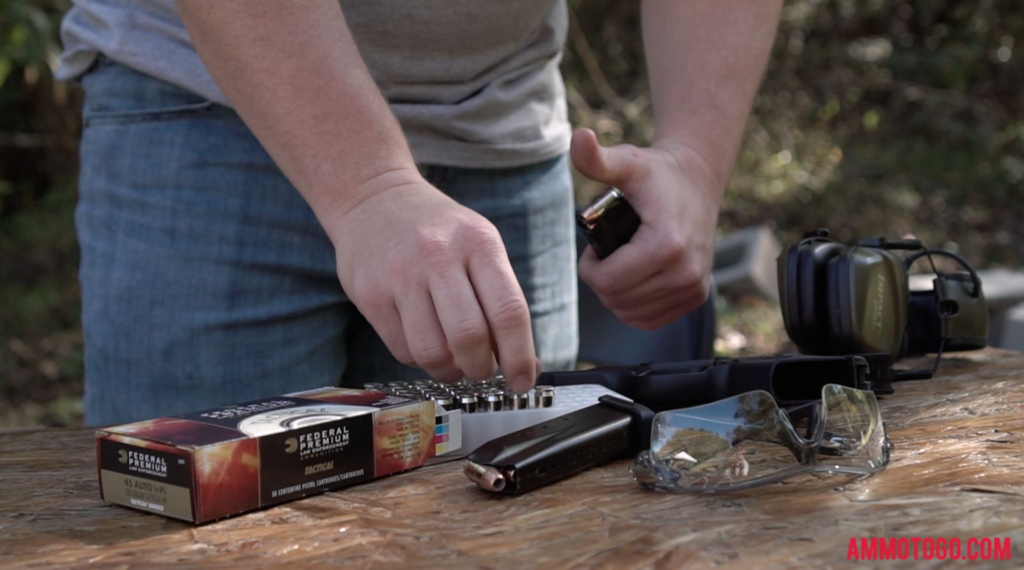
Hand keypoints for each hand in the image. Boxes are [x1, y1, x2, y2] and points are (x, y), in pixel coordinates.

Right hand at [325, 171, 538, 392]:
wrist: (373, 199)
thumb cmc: (438, 231)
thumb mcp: (478, 244)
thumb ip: (500, 298)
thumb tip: (524, 363)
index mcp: (478, 242)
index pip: (508, 311)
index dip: (519, 356)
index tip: (523, 381)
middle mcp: (438, 255)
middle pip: (469, 337)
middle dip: (481, 367)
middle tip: (482, 368)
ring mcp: (399, 275)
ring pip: (432, 351)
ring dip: (449, 370)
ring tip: (453, 361)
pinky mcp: (369, 294)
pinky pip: (402, 350)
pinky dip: (420, 359)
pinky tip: (425, 341)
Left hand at [572, 128, 721, 329]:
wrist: (697, 180)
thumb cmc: (657, 173)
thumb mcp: (626, 162)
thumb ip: (597, 158)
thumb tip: (578, 137)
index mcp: (666, 245)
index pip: (607, 282)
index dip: (589, 267)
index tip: (595, 247)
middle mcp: (685, 272)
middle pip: (616, 300)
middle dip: (600, 279)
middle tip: (606, 253)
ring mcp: (694, 288)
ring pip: (630, 313)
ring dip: (615, 294)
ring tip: (620, 263)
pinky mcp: (696, 297)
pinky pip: (648, 320)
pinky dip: (633, 306)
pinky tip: (633, 281)